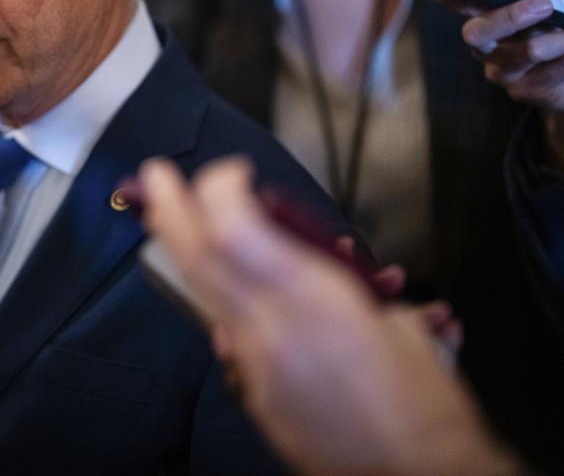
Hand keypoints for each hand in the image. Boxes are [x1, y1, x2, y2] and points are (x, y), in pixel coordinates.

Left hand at [138, 157, 518, 475]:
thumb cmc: (424, 407)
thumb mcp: (399, 322)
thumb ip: (350, 287)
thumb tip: (326, 263)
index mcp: (314, 303)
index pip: (234, 231)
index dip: (218, 190)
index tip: (231, 172)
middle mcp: (271, 332)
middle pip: (200, 258)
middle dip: (170, 209)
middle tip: (155, 177)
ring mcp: (255, 366)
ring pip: (204, 293)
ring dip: (186, 249)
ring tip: (175, 217)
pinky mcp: (255, 395)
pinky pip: (225, 334)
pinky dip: (221, 300)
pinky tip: (227, 286)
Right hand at [429, 0, 563, 168]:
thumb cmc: (551, 21)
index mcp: (481, 13)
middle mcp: (483, 43)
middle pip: (476, 32)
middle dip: (507, 17)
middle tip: (543, 4)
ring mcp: (500, 69)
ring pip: (521, 53)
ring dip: (554, 39)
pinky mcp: (523, 91)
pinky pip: (546, 74)